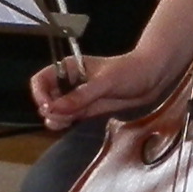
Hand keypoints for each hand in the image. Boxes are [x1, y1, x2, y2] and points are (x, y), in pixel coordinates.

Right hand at [32, 46, 173, 128]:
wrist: (152, 78)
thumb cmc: (129, 71)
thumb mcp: (105, 83)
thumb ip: (80, 96)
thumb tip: (54, 109)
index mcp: (69, 68)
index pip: (41, 81)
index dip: (40, 95)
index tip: (48, 108)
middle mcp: (70, 82)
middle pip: (45, 98)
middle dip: (49, 110)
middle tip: (63, 117)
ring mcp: (78, 97)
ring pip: (56, 111)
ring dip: (56, 119)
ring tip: (68, 121)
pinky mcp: (87, 109)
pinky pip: (69, 117)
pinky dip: (66, 122)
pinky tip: (71, 123)